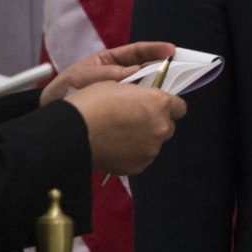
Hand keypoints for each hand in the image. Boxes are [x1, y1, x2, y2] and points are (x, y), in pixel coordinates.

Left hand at [41, 41, 174, 104]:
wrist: (52, 113)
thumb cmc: (65, 88)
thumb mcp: (84, 75)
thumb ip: (108, 74)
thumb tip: (137, 71)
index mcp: (111, 61)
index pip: (137, 52)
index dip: (155, 50)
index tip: (171, 51)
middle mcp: (121, 75)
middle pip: (147, 69)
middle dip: (162, 68)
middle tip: (179, 69)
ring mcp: (123, 92)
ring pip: (146, 88)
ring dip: (156, 88)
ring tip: (169, 89)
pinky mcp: (124, 109)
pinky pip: (139, 105)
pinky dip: (147, 105)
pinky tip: (154, 107)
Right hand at [68, 80, 186, 175]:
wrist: (71, 133)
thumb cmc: (91, 103)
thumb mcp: (119, 85)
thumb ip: (141, 95)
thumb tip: (145, 99)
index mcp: (159, 103)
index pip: (179, 107)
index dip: (167, 106)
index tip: (155, 107)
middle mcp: (161, 127)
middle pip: (168, 126)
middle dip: (155, 123)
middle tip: (134, 121)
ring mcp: (151, 149)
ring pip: (154, 143)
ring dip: (144, 139)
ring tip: (119, 136)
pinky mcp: (139, 165)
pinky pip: (142, 158)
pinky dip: (133, 154)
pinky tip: (115, 148)